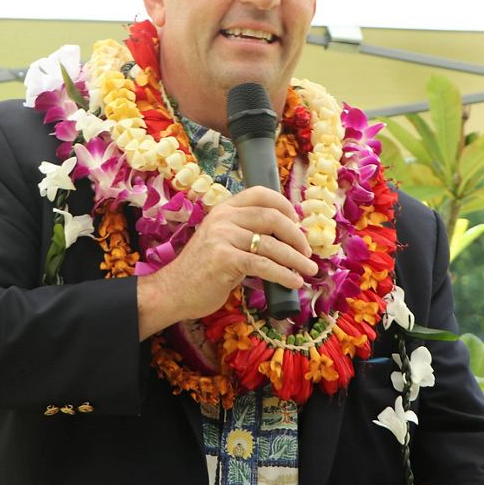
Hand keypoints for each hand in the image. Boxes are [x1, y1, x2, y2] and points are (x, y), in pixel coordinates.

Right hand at [137, 186, 318, 339]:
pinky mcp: (225, 259)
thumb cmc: (202, 270)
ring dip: (296, 259)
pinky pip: (264, 265)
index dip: (284, 205)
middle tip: (308, 252)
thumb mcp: (222, 241)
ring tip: (309, 270)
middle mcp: (223, 218)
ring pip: (271, 245)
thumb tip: (285, 238)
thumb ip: (245, 233)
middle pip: (272, 218)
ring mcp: (222, 237)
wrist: (174, 291)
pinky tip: (294, 282)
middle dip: (296, 236)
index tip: (298, 222)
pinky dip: (284, 275)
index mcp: (223, 210)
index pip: (260, 194)